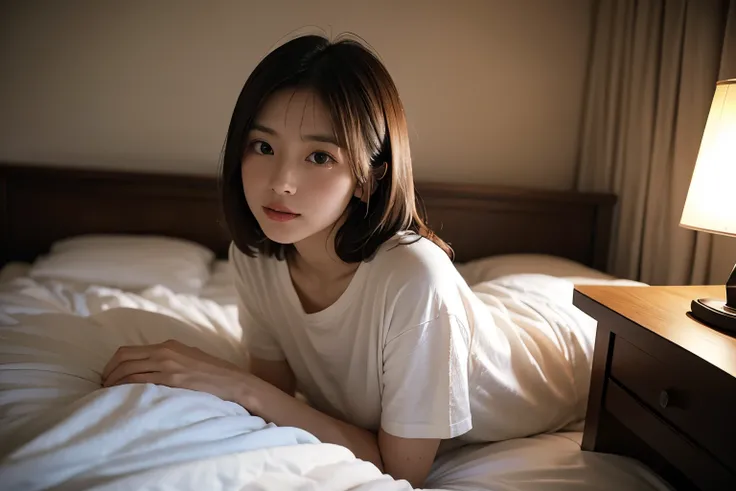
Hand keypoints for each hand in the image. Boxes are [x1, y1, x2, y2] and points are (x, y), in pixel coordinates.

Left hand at [101, 339, 246, 403]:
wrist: (233, 381)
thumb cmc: (214, 373)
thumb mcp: (189, 357)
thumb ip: (170, 358)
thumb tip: (150, 366)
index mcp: (168, 345)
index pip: (128, 350)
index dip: (111, 364)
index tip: (106, 375)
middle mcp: (165, 351)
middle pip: (123, 358)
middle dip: (107, 373)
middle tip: (102, 385)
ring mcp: (169, 365)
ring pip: (128, 370)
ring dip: (113, 382)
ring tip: (107, 394)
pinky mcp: (173, 379)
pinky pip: (141, 382)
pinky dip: (126, 388)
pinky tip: (121, 396)